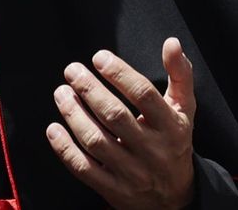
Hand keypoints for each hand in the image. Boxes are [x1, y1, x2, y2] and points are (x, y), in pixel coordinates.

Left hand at [47, 36, 197, 209]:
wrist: (175, 198)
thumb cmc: (174, 142)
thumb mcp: (184, 109)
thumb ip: (180, 74)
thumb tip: (172, 43)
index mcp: (172, 127)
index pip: (144, 95)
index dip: (120, 74)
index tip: (99, 57)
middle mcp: (153, 151)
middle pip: (115, 116)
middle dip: (90, 90)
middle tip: (72, 70)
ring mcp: (133, 173)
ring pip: (96, 141)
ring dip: (74, 115)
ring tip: (61, 93)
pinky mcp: (114, 190)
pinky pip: (84, 168)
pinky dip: (65, 148)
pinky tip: (53, 128)